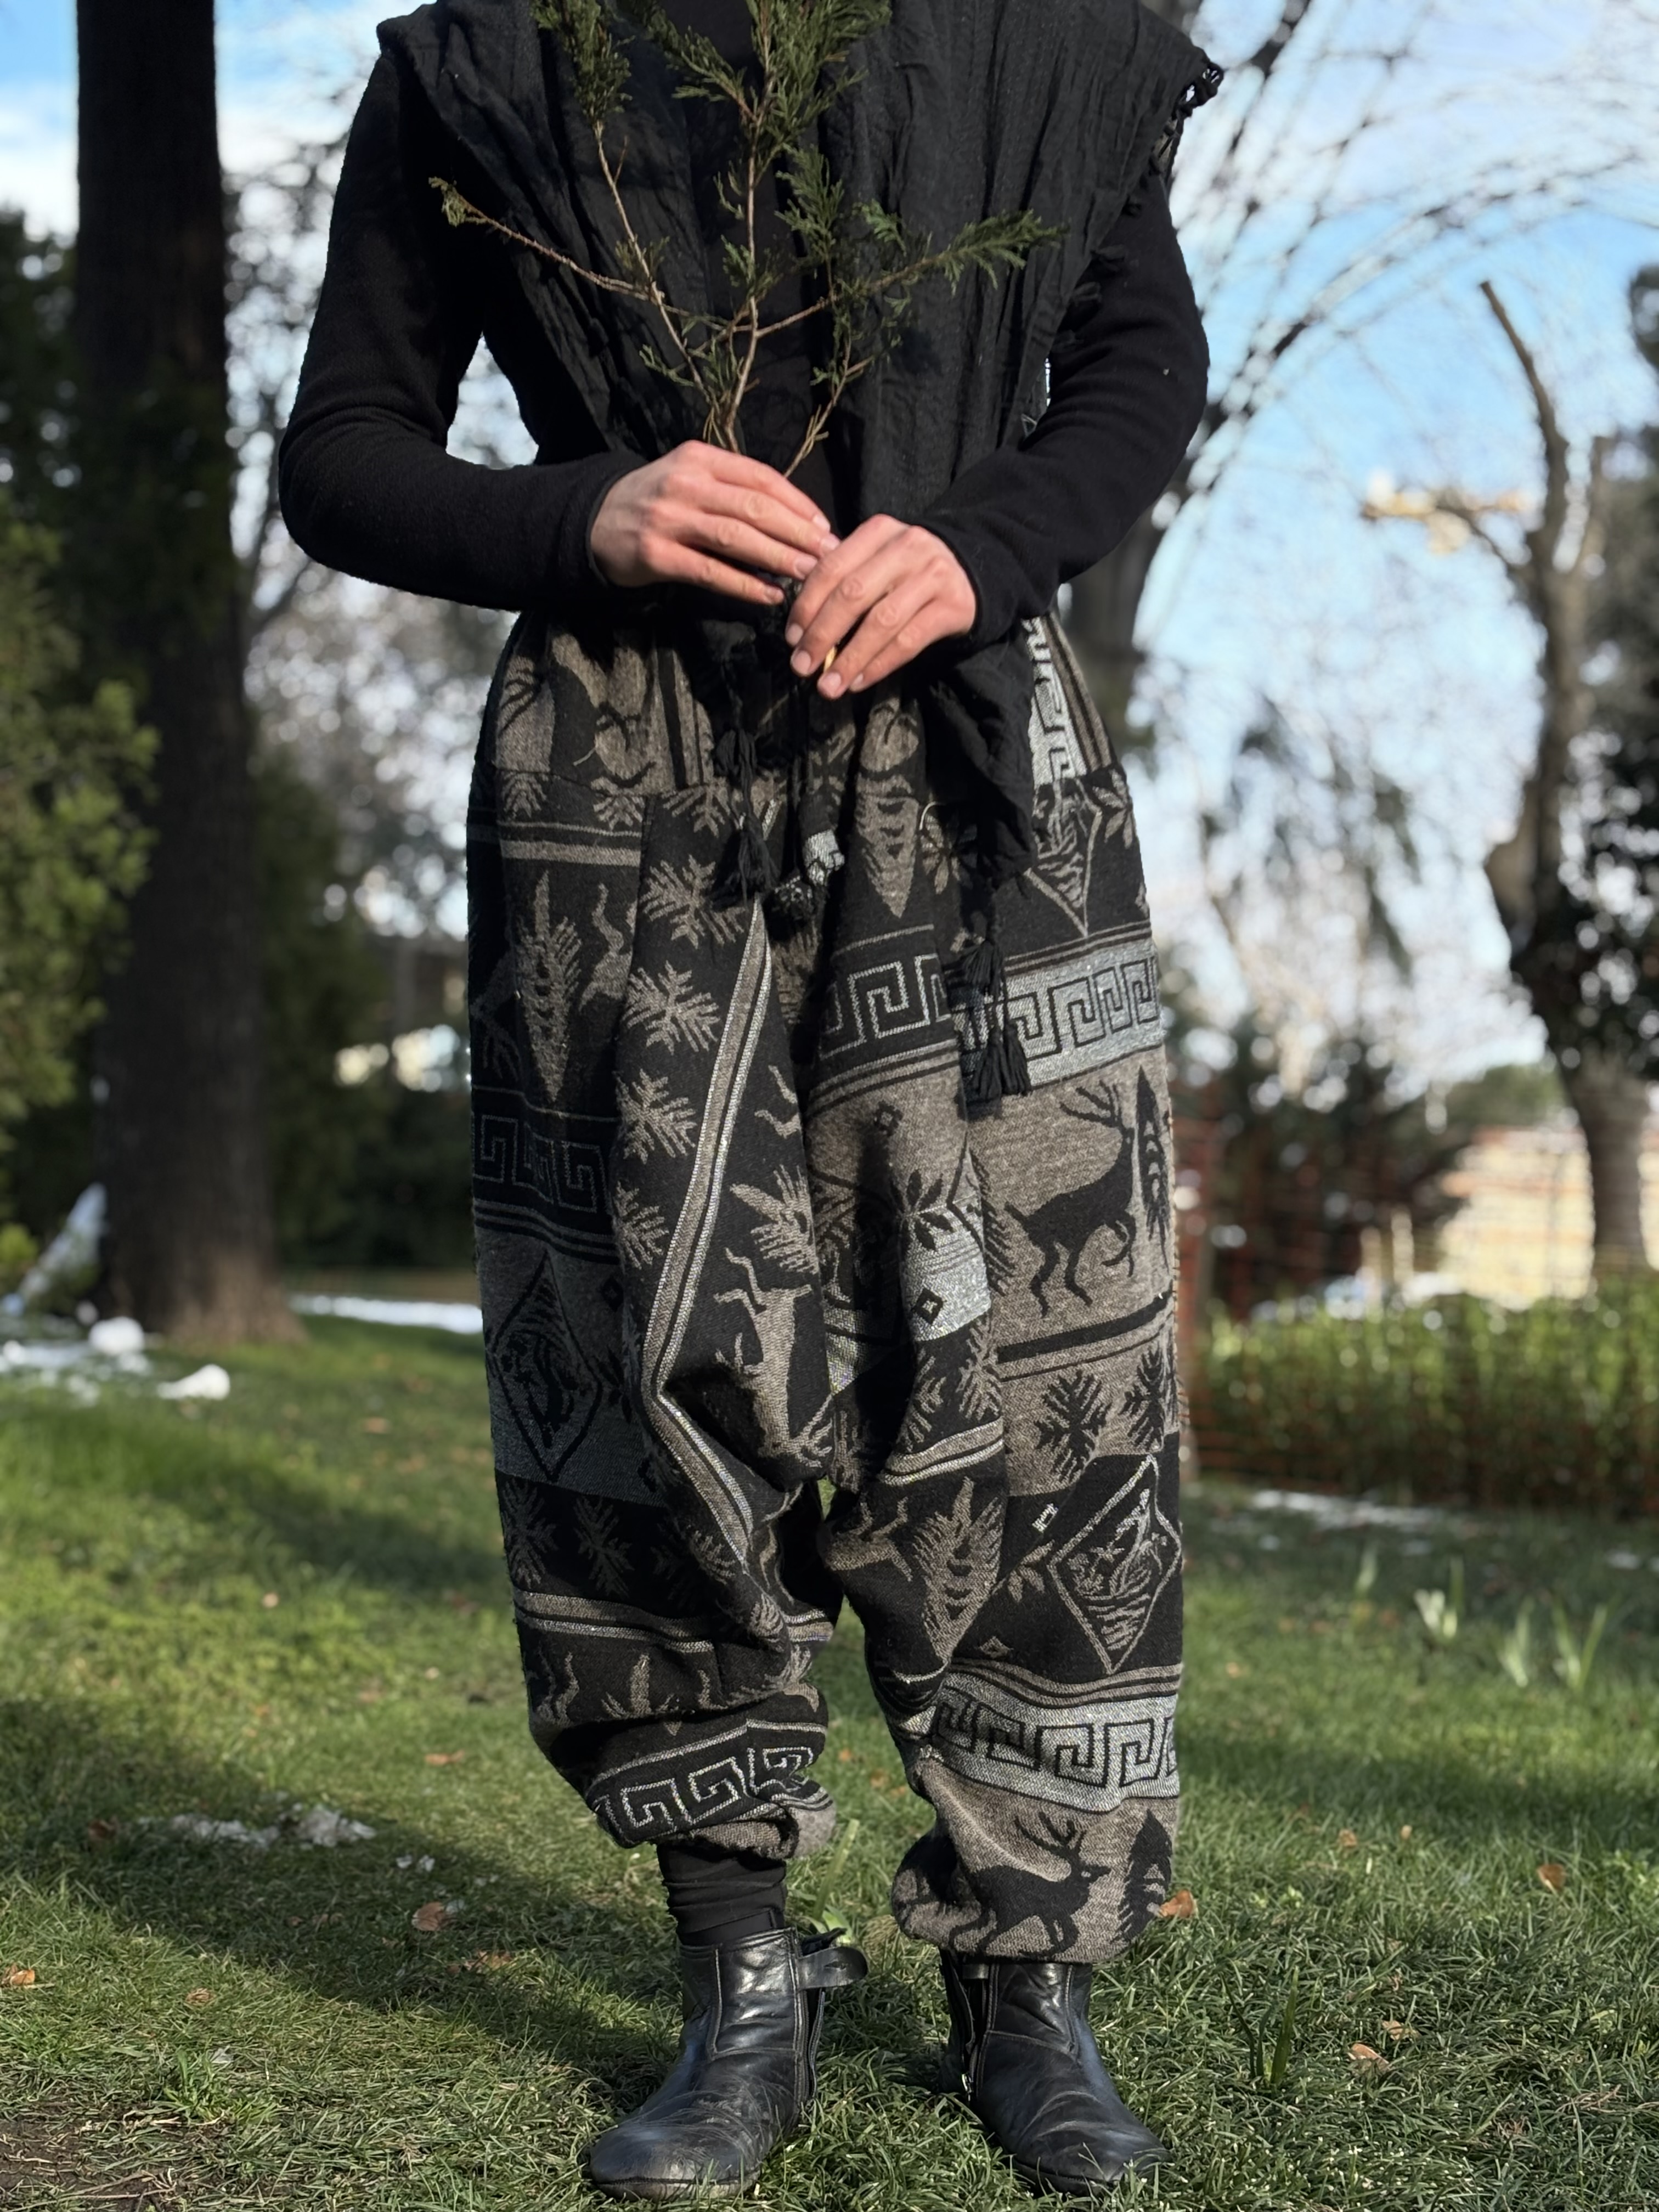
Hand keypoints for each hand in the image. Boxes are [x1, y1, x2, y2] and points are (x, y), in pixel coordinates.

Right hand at [590, 441, 837, 606]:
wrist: (594, 520)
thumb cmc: (656, 502)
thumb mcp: (691, 477)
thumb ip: (733, 488)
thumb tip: (794, 516)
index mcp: (701, 458)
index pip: (760, 477)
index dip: (798, 503)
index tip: (825, 526)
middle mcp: (685, 483)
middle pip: (754, 506)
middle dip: (797, 532)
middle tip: (828, 554)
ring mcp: (669, 519)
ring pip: (735, 537)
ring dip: (777, 557)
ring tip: (808, 574)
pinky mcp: (657, 555)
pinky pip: (710, 572)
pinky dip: (744, 585)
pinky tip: (770, 595)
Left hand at [786, 516, 976, 696]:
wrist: (971, 569)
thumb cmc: (910, 571)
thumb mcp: (877, 559)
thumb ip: (844, 577)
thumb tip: (801, 625)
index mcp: (878, 532)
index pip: (832, 568)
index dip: (807, 606)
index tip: (792, 637)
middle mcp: (907, 547)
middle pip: (853, 594)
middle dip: (822, 634)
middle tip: (802, 665)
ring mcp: (933, 575)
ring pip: (881, 621)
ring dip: (849, 658)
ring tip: (828, 685)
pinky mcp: (952, 606)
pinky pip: (909, 641)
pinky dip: (880, 664)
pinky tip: (860, 681)